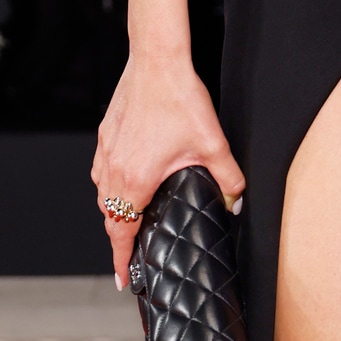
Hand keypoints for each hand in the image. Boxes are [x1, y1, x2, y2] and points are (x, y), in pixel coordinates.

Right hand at [92, 52, 244, 286]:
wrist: (157, 61)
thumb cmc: (179, 98)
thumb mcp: (212, 143)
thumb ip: (228, 178)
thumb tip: (236, 202)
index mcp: (136, 180)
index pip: (122, 232)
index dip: (122, 259)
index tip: (125, 279)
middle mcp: (115, 170)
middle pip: (110, 216)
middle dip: (121, 236)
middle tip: (133, 249)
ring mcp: (107, 152)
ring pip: (104, 193)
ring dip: (116, 208)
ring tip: (133, 216)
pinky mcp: (106, 135)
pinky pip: (104, 169)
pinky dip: (113, 181)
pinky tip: (128, 177)